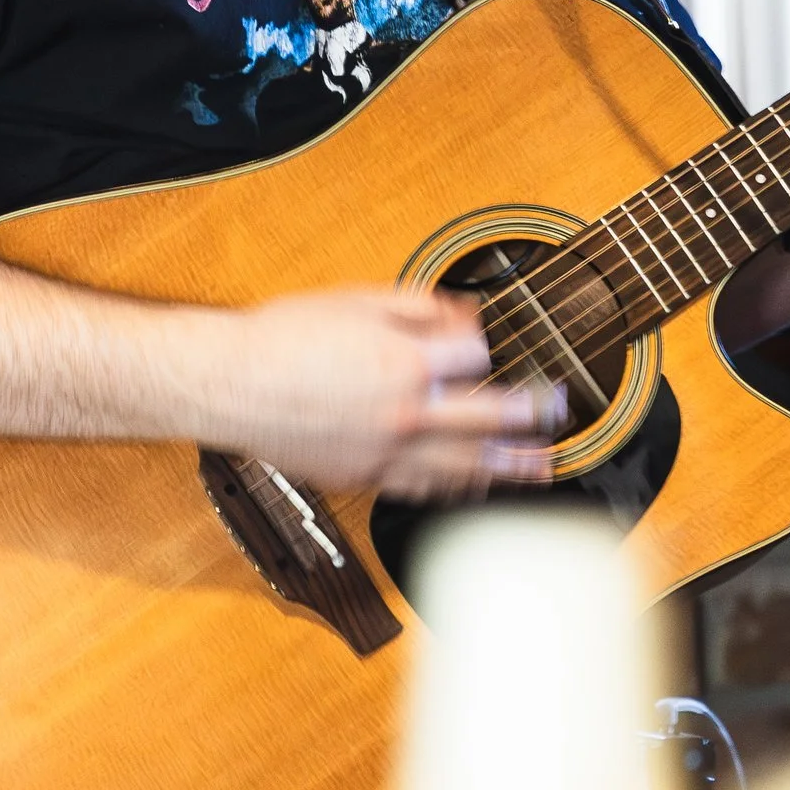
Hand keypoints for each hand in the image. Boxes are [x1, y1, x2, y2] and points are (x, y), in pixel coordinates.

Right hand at [212, 288, 564, 500]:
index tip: (502, 346)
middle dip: (531, 414)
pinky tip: (475, 485)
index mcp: (406, 362)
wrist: (230, 386)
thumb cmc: (283, 339)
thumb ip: (415, 308)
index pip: (476, 356)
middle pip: (488, 418)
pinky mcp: (364, 476)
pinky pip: (423, 487)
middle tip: (559, 412)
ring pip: (464, 464)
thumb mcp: (354, 301)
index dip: (490, 346)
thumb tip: (460, 314)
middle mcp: (405, 413)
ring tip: (543, 466)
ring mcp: (386, 452)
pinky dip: (457, 487)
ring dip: (510, 466)